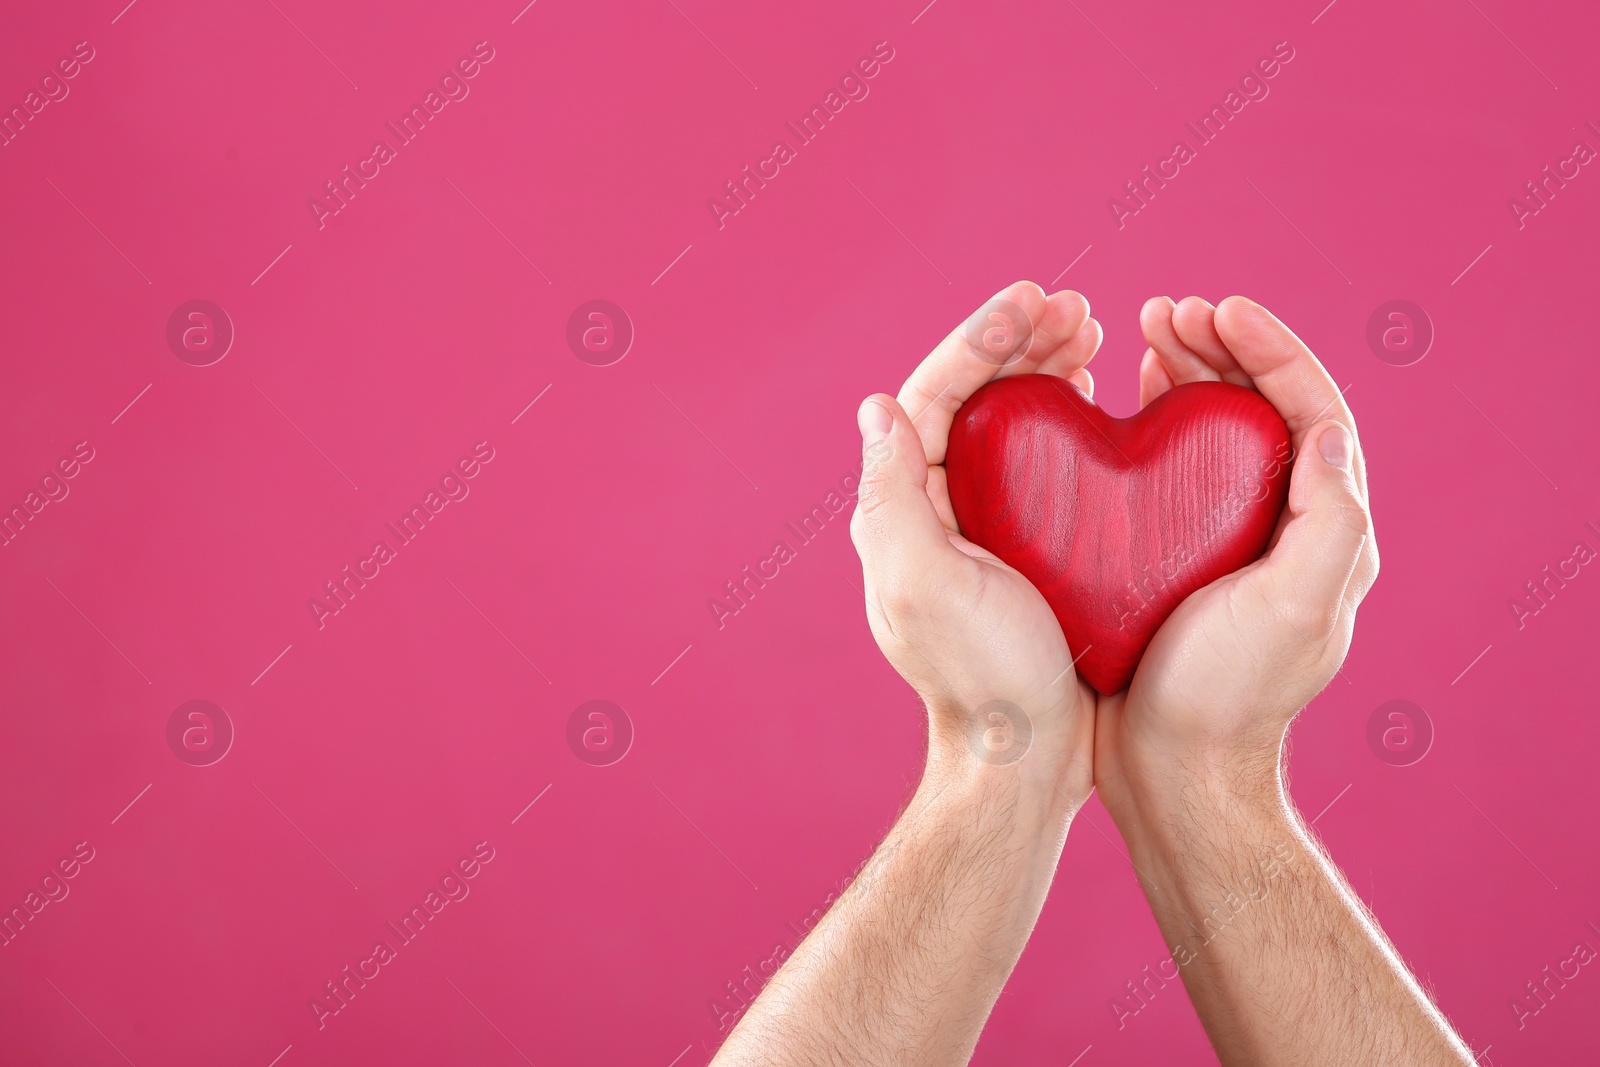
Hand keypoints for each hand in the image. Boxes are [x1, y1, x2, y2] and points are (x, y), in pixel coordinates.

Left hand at [850, 281, 1101, 799]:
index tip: (1037, 298)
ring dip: (1045, 371)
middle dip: (1019, 344)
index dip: (982, 338)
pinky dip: (1070, 421)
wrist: (1026, 758)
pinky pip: (1043, 464)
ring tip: (1094, 336)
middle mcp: (935, 509)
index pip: (933, 394)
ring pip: (1008, 424)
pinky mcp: (1027, 549)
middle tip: (1078, 310)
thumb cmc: (984, 676)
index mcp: (904, 508)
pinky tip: (1104, 401)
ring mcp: (982, 527)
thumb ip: (893, 497)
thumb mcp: (928, 585)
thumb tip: (877, 405)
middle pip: (972, 399)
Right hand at [1095, 294, 1378, 820]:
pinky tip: (1118, 402)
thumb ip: (1328, 522)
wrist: (1170, 770)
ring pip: (1214, 431)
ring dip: (1186, 374)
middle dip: (1220, 348)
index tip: (1217, 307)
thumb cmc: (1225, 696)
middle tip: (1164, 312)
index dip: (1270, 348)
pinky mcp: (1172, 554)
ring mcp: (1224, 539)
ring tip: (1142, 337)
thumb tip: (1329, 430)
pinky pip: (1169, 468)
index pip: (1311, 409)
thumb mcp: (1291, 610)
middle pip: (1261, 409)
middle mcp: (1280, 526)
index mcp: (1321, 530)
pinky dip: (1150, 422)